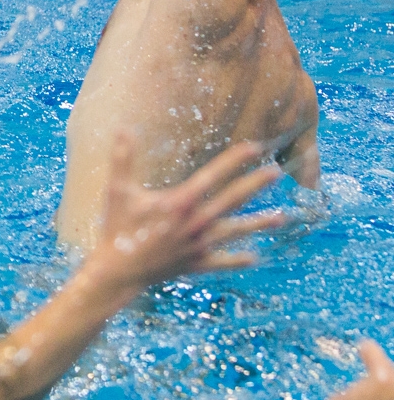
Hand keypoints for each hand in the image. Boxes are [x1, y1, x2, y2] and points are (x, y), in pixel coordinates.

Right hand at [86, 134, 283, 293]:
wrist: (118, 271)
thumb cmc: (117, 227)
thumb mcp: (117, 191)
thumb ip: (122, 158)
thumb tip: (123, 129)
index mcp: (179, 202)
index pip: (212, 176)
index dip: (234, 160)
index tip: (254, 147)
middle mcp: (195, 222)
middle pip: (232, 200)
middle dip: (255, 185)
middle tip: (276, 173)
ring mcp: (199, 245)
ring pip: (235, 231)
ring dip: (258, 223)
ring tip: (282, 217)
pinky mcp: (196, 264)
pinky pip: (222, 261)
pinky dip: (237, 260)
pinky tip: (254, 257)